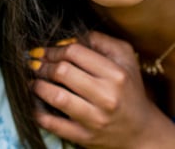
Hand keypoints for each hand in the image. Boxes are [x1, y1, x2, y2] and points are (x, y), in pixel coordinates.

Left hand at [30, 31, 174, 148]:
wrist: (141, 130)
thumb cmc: (129, 89)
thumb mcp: (125, 58)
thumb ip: (100, 40)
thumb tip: (68, 37)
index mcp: (116, 74)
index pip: (75, 52)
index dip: (54, 49)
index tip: (45, 51)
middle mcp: (107, 96)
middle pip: (62, 72)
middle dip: (42, 65)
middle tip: (35, 64)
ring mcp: (96, 119)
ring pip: (56, 97)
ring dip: (38, 86)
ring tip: (33, 81)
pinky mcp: (85, 137)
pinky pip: (54, 124)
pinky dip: (38, 113)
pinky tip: (34, 103)